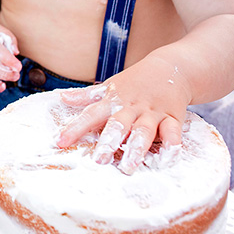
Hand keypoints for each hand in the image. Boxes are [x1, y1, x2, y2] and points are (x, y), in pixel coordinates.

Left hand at [55, 55, 191, 173]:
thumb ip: (87, 96)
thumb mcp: (110, 86)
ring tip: (129, 166)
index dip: (75, 128)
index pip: (90, 114)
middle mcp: (132, 107)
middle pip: (118, 124)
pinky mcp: (172, 117)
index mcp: (113, 101)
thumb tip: (62, 98)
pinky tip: (167, 159)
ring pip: (144, 130)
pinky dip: (172, 145)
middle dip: (108, 141)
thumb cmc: (135, 82)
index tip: (60, 142)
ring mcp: (152, 113)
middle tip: (99, 160)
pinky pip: (173, 132)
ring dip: (137, 148)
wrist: (171, 67)